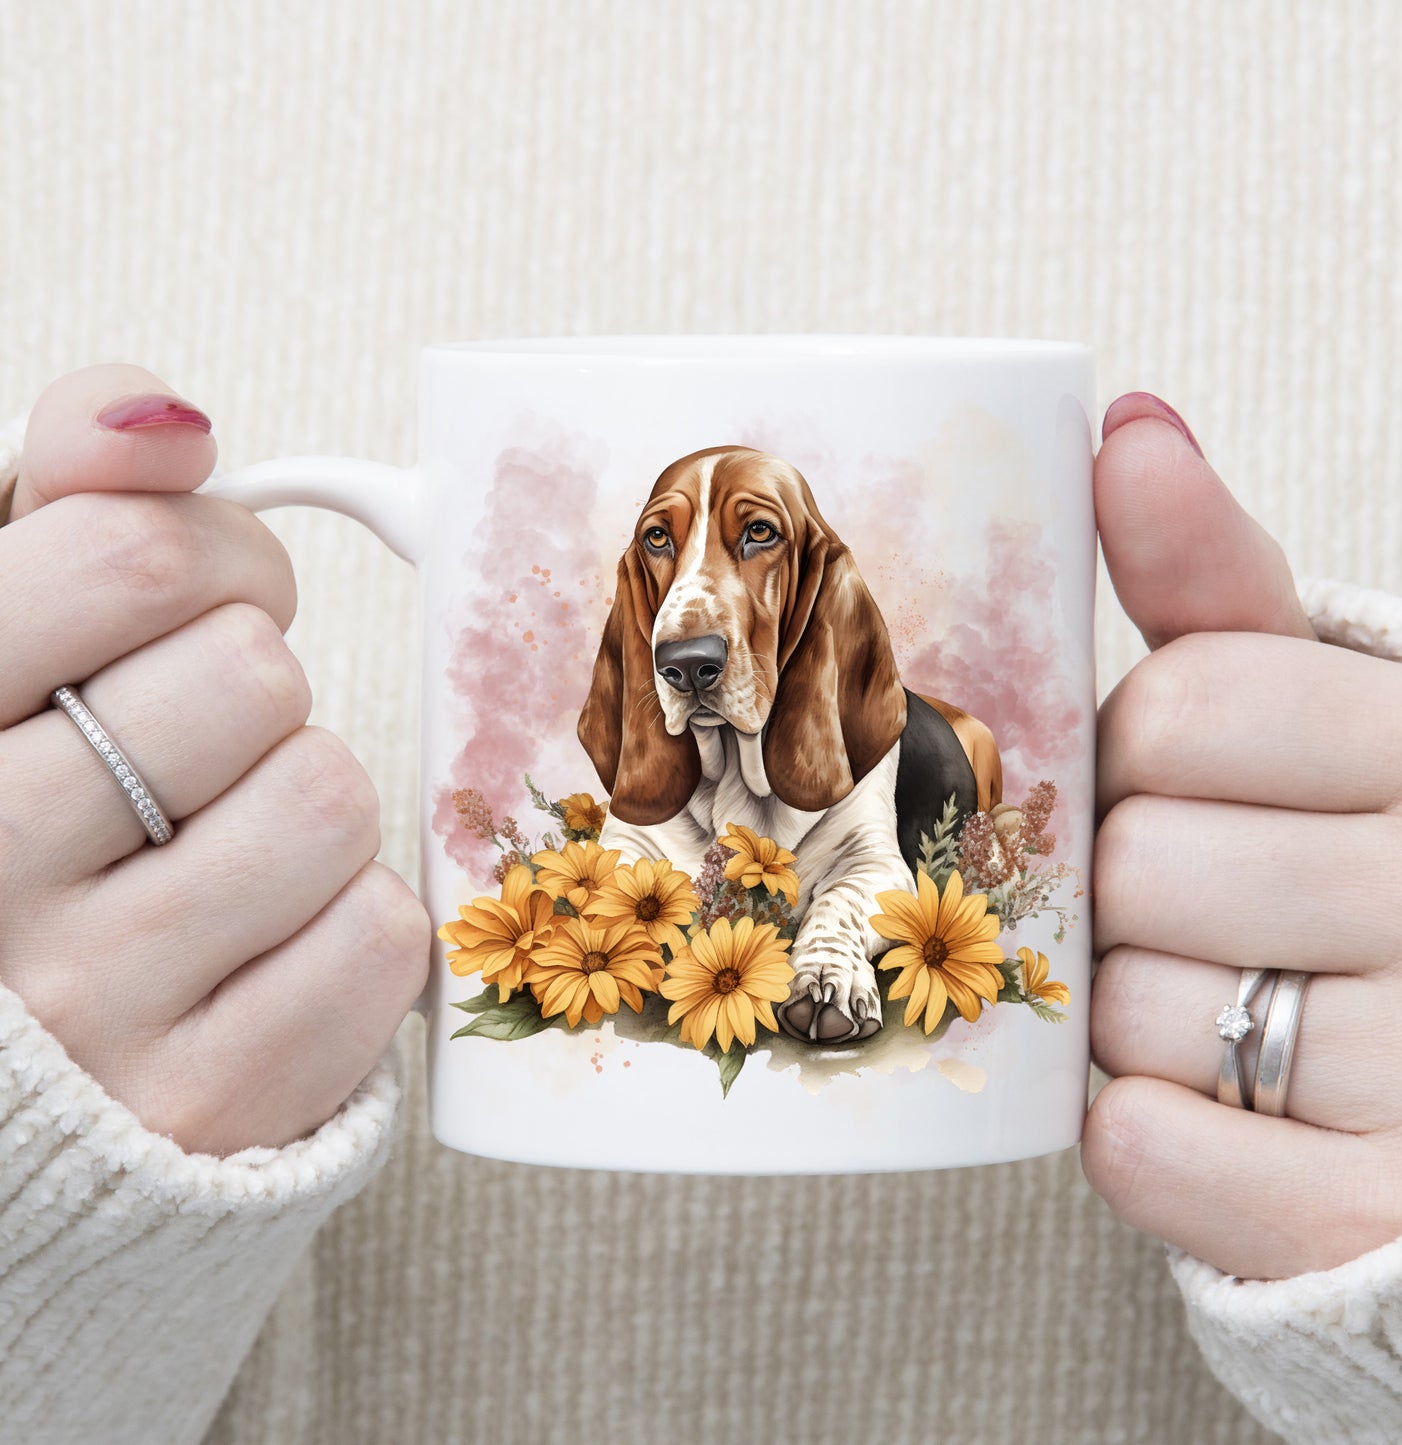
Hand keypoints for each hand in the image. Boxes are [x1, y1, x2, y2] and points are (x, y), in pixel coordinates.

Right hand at [0, 364, 429, 1154]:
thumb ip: (69, 504)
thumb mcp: (3, 644)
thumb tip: (167, 417)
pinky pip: (381, 935)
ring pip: (327, 796)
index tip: (201, 597)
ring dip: (302, 802)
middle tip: (200, 742)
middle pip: (250, 675)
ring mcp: (93, 1008)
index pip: (130, 559)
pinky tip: (260, 943)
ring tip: (219, 848)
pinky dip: (349, 922)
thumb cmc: (27, 818)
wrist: (25, 1075)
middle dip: (251, 687)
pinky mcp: (211, 1102)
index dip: (212, 554)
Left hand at [1082, 392, 1401, 1280]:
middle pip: (1136, 861)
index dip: (1142, 748)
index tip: (1186, 774)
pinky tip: (1207, 1103)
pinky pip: (1145, 1150)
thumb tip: (1126, 425)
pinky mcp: (1368, 1214)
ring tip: (1227, 1000)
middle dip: (1130, 881)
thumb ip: (1218, 579)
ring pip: (1130, 1010)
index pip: (1185, 705)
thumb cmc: (1373, 852)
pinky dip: (1141, 1132)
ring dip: (1135, 1008)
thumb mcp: (1328, 699)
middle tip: (1204, 901)